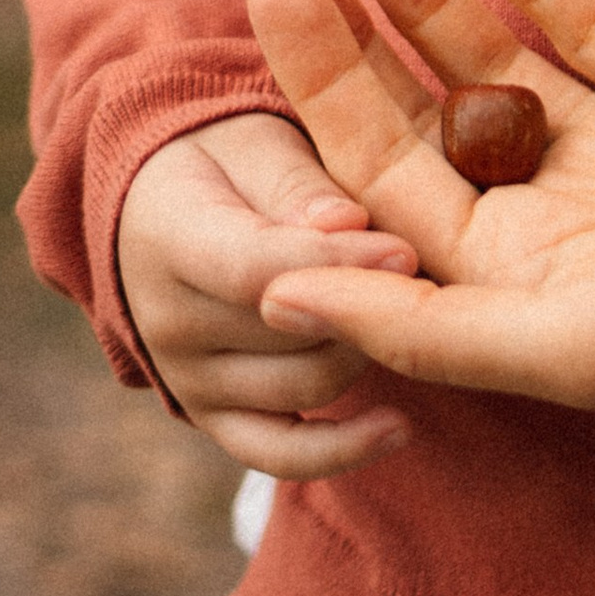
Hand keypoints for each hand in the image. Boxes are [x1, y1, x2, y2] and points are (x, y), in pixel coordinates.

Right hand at [116, 113, 420, 476]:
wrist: (170, 209)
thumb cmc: (232, 162)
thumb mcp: (258, 141)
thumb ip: (297, 182)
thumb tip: (347, 223)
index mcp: (168, 238)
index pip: (255, 269)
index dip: (336, 264)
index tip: (406, 251)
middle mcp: (167, 321)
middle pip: (292, 332)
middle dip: (369, 301)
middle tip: (427, 271)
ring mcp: (188, 378)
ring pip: (308, 384)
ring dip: (369, 348)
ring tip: (404, 303)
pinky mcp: (214, 417)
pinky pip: (279, 454)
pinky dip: (341, 450)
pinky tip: (400, 428)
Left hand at [245, 0, 594, 416]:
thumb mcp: (565, 342)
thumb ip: (419, 322)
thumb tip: (272, 290)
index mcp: (511, 279)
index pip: (378, 173)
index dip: (317, 84)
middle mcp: (554, 210)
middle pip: (422, 107)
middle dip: (352, 31)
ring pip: (495, 53)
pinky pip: (590, 17)